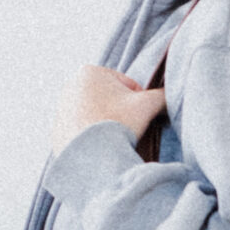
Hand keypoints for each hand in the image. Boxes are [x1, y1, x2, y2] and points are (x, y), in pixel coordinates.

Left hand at [52, 67, 167, 154]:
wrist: (91, 158)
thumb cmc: (117, 124)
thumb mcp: (147, 105)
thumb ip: (162, 96)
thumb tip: (172, 95)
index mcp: (89, 72)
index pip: (127, 85)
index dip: (138, 103)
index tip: (137, 118)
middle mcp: (70, 86)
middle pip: (110, 100)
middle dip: (121, 113)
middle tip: (127, 130)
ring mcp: (61, 109)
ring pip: (96, 116)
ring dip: (107, 125)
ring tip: (113, 140)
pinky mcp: (57, 131)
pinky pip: (83, 133)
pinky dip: (93, 139)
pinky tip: (100, 149)